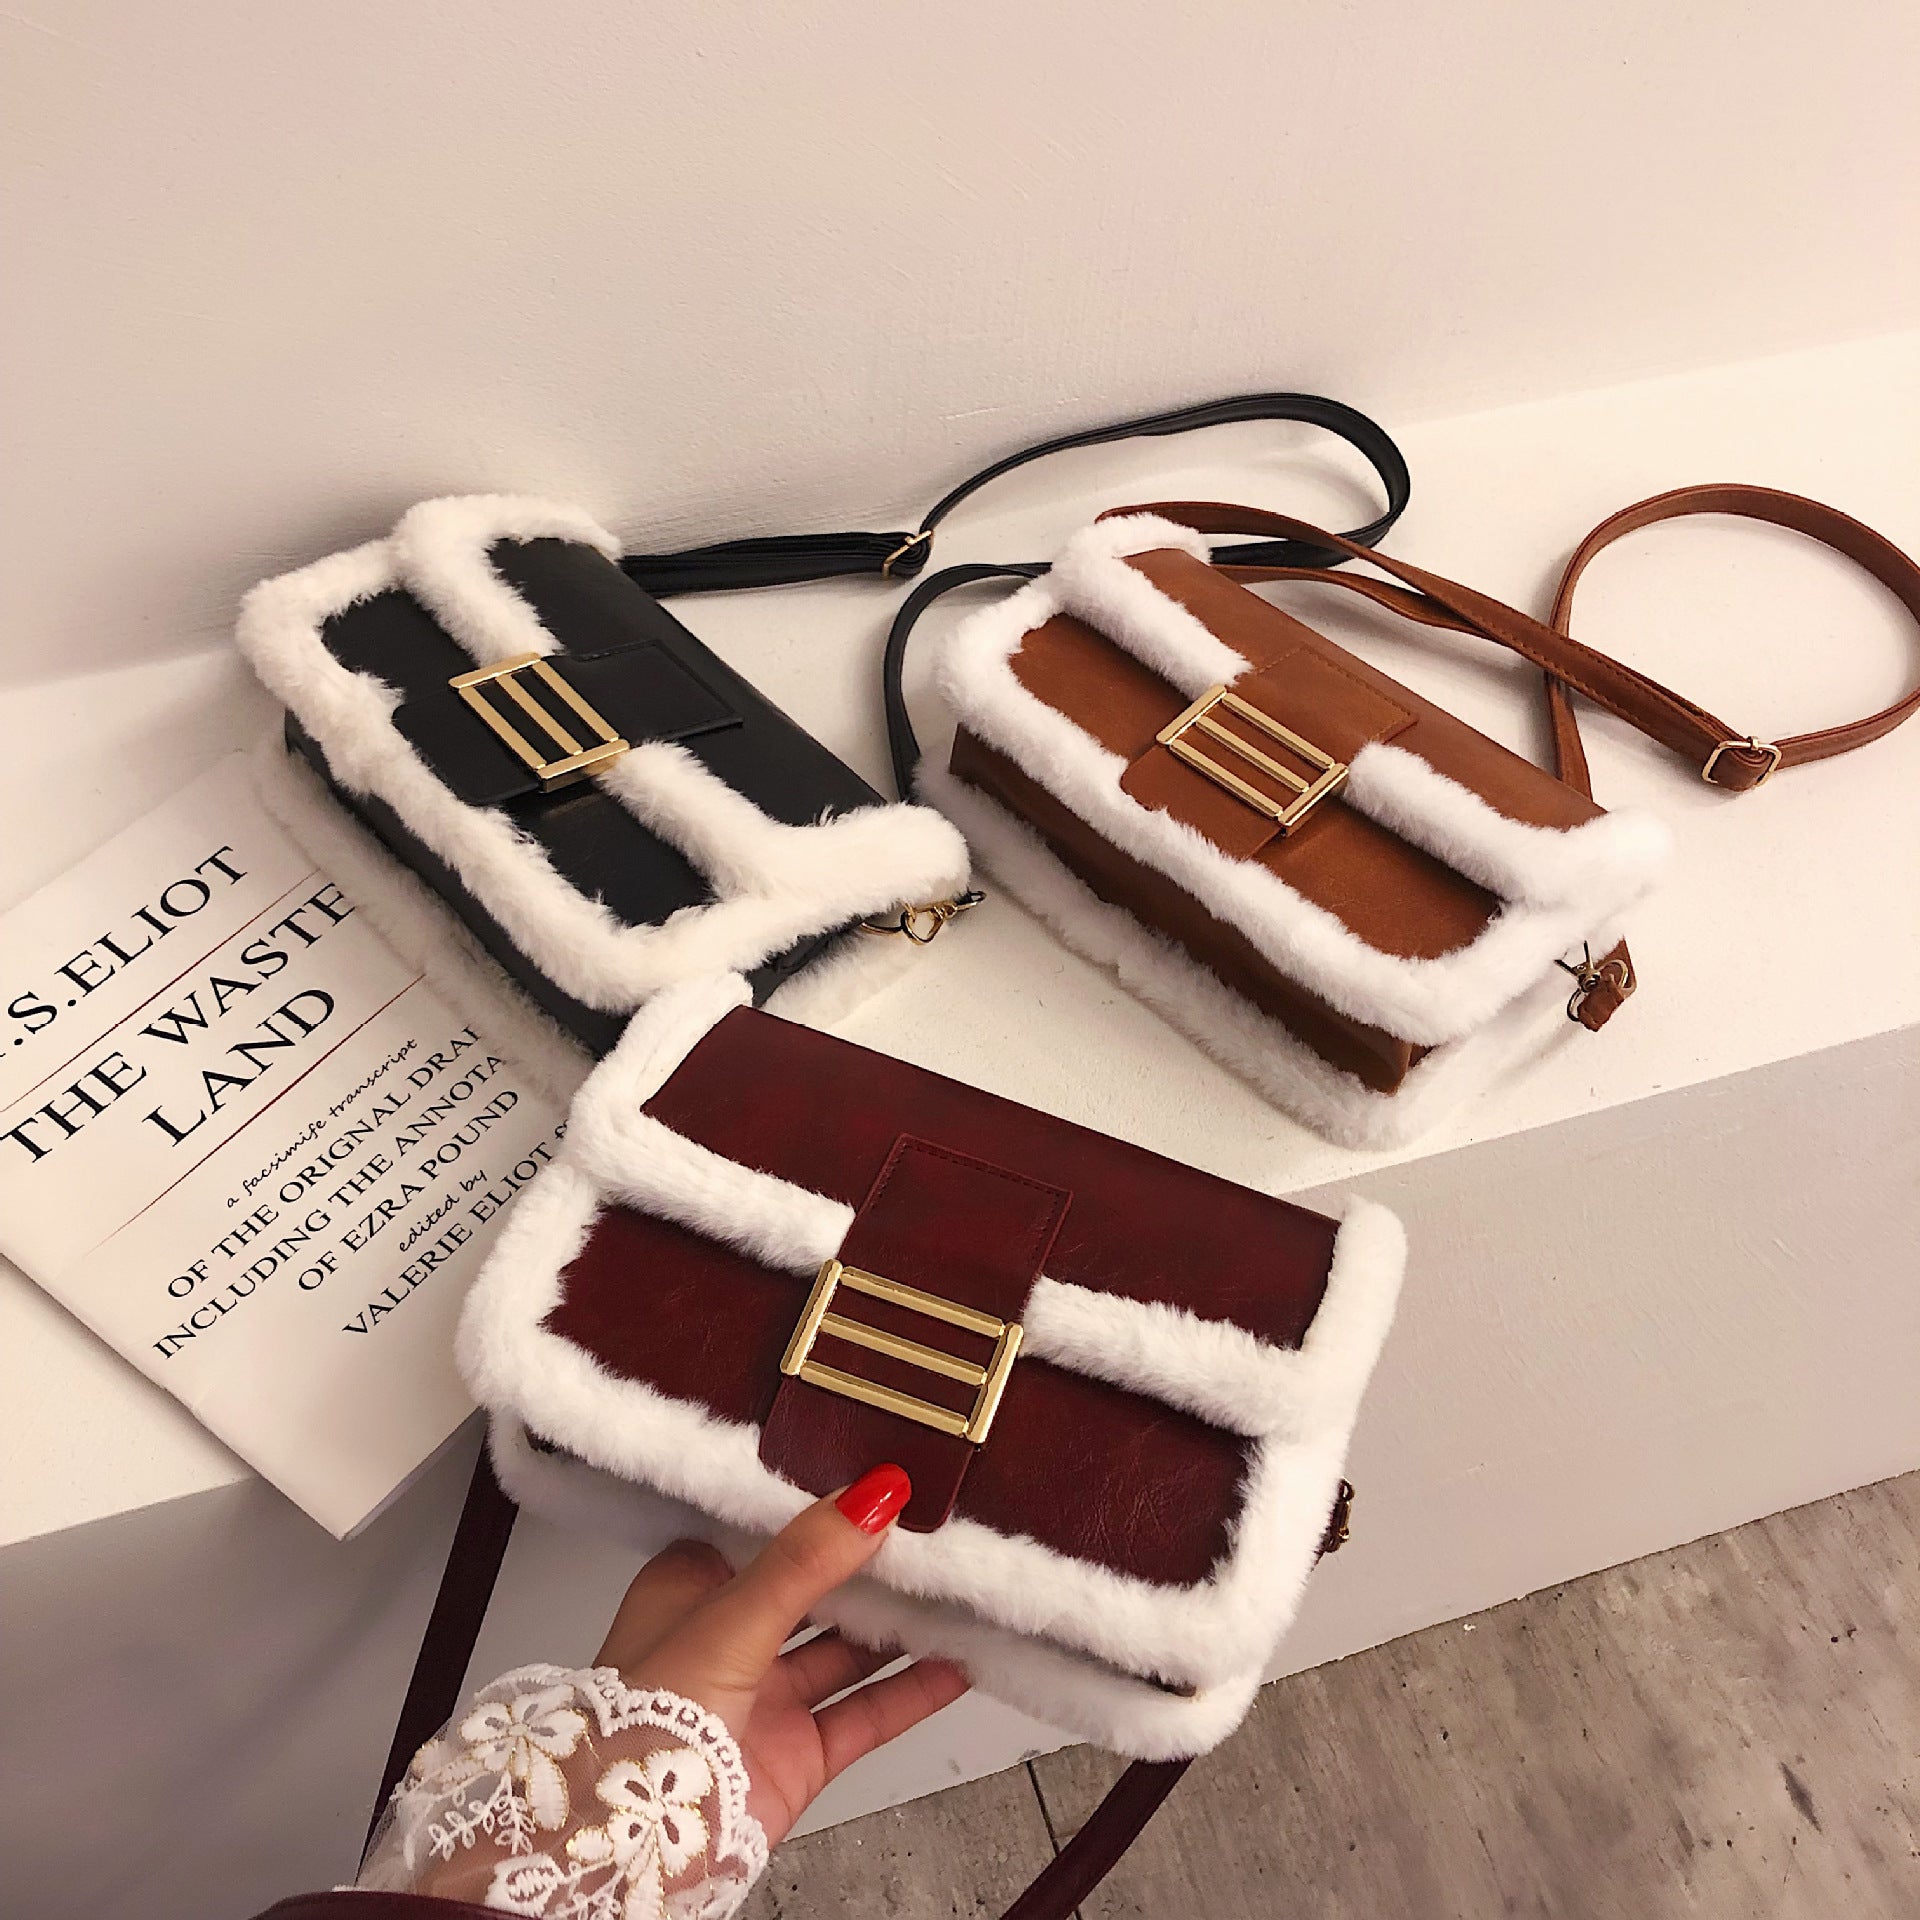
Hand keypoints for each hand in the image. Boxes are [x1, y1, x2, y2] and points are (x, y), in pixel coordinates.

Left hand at [595, 1464, 968, 1845]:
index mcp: (693, 1590)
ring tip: (958, 1594)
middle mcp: (729, 1642)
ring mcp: (765, 1702)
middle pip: (817, 1592)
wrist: (633, 1845)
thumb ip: (806, 1557)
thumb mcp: (731, 1615)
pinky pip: (867, 1714)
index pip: (768, 1535)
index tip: (881, 1488)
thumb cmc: (644, 1722)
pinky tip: (956, 1667)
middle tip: (933, 1537)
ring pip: (848, 1652)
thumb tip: (871, 1495)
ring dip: (901, 1628)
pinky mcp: (797, 1756)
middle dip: (872, 1568)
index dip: (823, 1513)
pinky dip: (913, 1692)